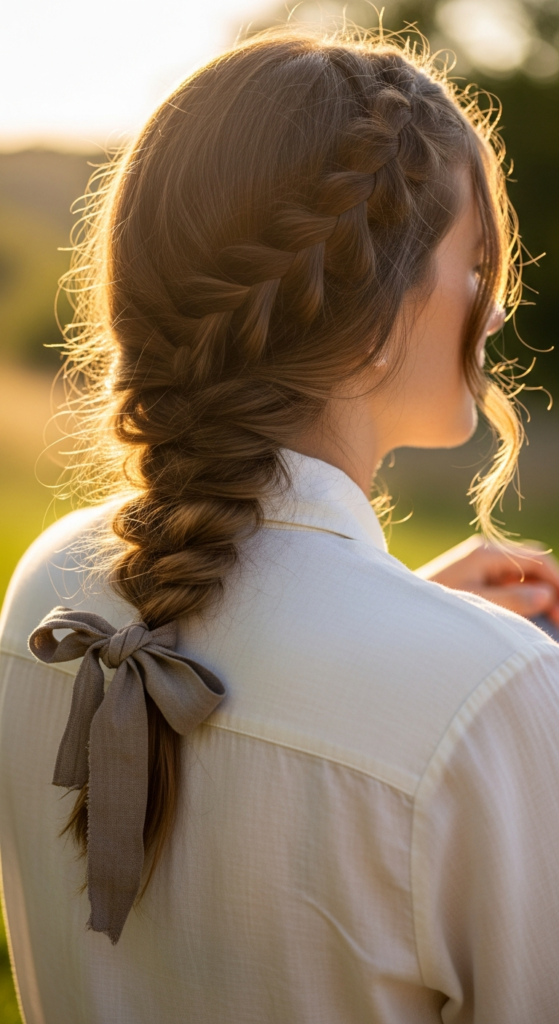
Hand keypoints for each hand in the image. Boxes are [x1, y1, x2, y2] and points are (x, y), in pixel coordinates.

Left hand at [416, 535, 558, 624]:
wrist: (398, 609)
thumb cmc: (435, 607)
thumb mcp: (476, 604)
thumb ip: (512, 600)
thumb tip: (545, 596)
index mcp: (486, 552)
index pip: (537, 560)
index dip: (558, 582)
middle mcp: (486, 552)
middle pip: (533, 566)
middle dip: (552, 589)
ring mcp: (481, 563)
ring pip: (523, 575)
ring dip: (539, 594)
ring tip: (552, 620)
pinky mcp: (476, 575)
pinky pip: (509, 583)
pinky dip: (523, 596)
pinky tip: (530, 614)